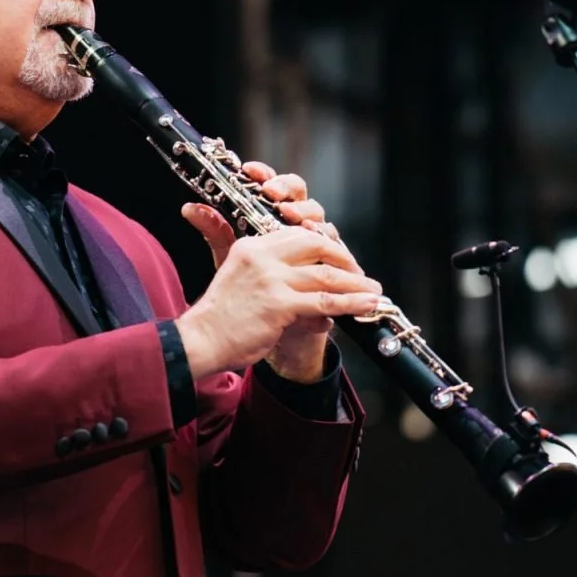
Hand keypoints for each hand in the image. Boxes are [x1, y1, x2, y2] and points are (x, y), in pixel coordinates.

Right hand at [180, 162, 366, 380]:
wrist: (201, 341)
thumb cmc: (221, 316)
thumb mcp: (239, 281)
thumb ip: (271, 277)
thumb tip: (308, 282)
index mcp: (252, 246)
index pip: (299, 235)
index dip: (326, 246)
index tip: (341, 260)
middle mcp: (262, 256)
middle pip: (317, 246)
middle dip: (346, 261)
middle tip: (362, 275)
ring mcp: (271, 279)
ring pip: (326, 276)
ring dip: (356, 284)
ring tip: (375, 293)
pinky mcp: (279, 304)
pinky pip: (324, 301)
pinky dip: (351, 303)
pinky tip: (366, 305)